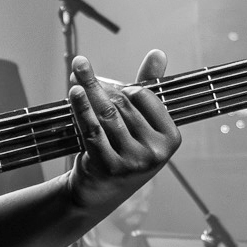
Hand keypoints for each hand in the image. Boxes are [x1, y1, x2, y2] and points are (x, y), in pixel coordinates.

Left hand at [64, 49, 179, 215]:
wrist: (99, 193)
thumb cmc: (124, 151)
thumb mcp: (141, 124)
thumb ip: (149, 89)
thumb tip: (158, 53)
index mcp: (171, 138)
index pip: (145, 97)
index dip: (124, 86)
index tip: (108, 82)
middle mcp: (156, 152)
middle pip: (123, 104)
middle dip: (100, 84)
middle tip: (80, 65)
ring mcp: (133, 161)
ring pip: (106, 114)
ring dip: (88, 89)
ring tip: (77, 68)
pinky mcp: (109, 167)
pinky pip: (92, 130)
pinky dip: (81, 108)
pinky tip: (74, 91)